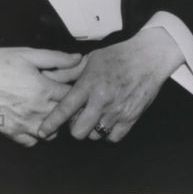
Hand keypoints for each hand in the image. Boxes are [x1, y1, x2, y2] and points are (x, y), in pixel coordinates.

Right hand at [0, 47, 83, 145]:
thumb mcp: (29, 54)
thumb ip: (56, 58)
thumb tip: (78, 58)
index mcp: (44, 89)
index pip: (72, 96)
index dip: (76, 91)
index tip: (74, 88)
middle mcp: (36, 109)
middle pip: (64, 116)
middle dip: (67, 108)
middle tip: (63, 101)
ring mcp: (23, 123)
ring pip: (50, 133)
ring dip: (53, 124)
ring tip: (49, 112)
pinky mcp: (10, 132)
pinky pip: (31, 142)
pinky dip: (35, 135)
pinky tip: (33, 122)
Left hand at [38, 27, 183, 142]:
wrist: (150, 57)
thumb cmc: (119, 56)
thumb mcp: (92, 58)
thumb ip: (70, 71)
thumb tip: (48, 77)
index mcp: (90, 84)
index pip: (65, 109)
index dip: (51, 123)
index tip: (42, 131)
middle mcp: (102, 100)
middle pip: (78, 131)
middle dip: (75, 127)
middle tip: (79, 117)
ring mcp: (118, 111)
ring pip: (95, 135)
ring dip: (92, 128)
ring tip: (97, 116)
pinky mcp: (132, 117)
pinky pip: (113, 137)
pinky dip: (109, 133)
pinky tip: (109, 121)